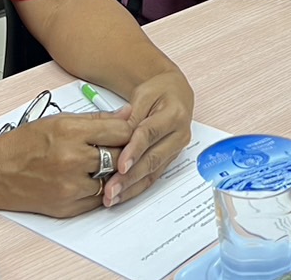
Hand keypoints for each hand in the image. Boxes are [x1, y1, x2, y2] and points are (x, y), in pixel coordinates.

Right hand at [0, 112, 133, 216]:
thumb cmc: (22, 144)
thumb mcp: (57, 120)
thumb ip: (95, 119)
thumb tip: (127, 113)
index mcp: (70, 132)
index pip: (120, 130)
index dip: (127, 129)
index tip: (125, 130)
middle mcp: (72, 159)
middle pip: (120, 155)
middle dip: (123, 150)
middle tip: (119, 147)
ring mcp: (71, 187)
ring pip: (112, 179)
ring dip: (112, 172)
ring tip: (103, 163)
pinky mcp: (68, 208)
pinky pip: (99, 199)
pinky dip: (100, 189)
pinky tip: (92, 179)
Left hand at [102, 71, 194, 207]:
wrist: (175, 93)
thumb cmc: (157, 92)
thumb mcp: (142, 94)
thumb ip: (130, 116)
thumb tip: (117, 136)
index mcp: (174, 114)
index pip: (150, 134)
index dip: (134, 150)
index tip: (120, 165)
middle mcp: (179, 135)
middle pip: (152, 158)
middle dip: (130, 177)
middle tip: (111, 190)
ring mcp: (176, 150)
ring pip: (153, 172)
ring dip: (132, 187)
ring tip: (112, 198)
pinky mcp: (169, 160)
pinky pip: (153, 176)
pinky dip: (136, 187)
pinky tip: (121, 196)